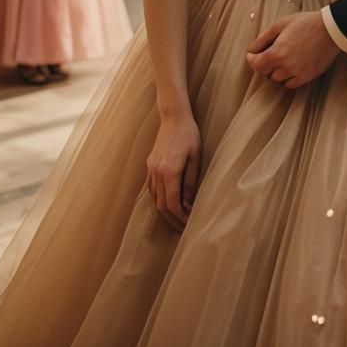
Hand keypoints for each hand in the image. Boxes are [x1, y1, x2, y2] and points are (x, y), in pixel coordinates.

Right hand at [146, 112, 201, 230]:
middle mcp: (157, 173)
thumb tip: (189, 203)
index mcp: (169, 172)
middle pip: (161, 206)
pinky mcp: (150, 166)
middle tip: (184, 228)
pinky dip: (159, 200)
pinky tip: (168, 203)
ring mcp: (151, 170)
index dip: (180, 217)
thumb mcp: (196, 158)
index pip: (172, 204)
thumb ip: (191, 182)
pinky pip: (152, 189)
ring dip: (165, 212)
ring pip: (154, 199)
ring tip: (178, 219)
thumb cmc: (189, 135)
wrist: (173, 118)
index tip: (190, 223)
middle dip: (172, 220)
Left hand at [246, 10, 339, 88]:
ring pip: (279, 79)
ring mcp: (297, 73)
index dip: (252, 58)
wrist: (331, 29)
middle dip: (266, 62)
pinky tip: (293, 65)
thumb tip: (252, 49)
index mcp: (276, 53)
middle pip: (266, 72)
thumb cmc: (306, 23)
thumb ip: (263, 38)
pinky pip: (291, 84)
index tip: (254, 54)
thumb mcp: (281, 24)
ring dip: (277, 70)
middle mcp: (285, 66)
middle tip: (272, 51)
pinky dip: (288, 77)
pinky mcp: (308, 77)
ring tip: (285, 57)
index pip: (256, 65)